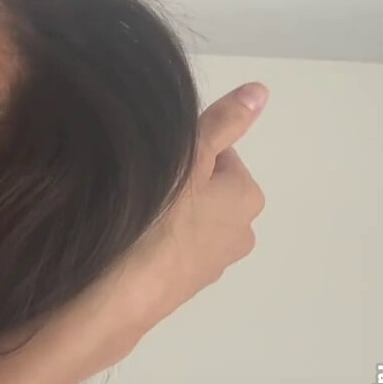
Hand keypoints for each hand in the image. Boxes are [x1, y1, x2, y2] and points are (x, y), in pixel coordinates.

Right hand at [70, 82, 268, 369]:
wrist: (120, 292)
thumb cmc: (157, 216)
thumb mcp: (189, 156)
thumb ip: (223, 124)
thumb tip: (261, 90)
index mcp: (247, 197)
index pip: (219, 154)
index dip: (184, 148)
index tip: (155, 155)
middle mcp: (240, 232)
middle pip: (204, 189)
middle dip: (177, 183)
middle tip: (140, 182)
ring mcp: (210, 264)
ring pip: (185, 220)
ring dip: (162, 213)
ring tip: (127, 212)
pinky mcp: (181, 286)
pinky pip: (168, 248)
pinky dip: (151, 240)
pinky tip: (125, 239)